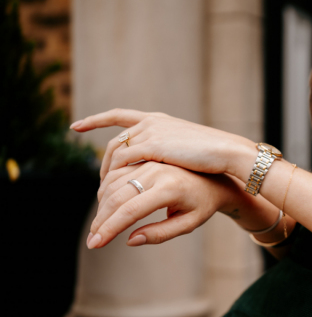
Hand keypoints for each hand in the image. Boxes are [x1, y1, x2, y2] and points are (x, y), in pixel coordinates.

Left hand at [71, 108, 254, 180]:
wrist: (229, 153)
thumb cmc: (214, 158)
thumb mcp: (185, 152)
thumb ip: (169, 155)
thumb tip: (159, 168)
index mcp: (159, 120)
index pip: (120, 116)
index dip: (97, 120)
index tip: (76, 126)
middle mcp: (150, 123)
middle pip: (114, 143)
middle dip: (102, 165)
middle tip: (101, 187)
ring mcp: (150, 132)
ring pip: (115, 154)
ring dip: (107, 177)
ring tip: (105, 200)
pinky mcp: (152, 145)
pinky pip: (123, 161)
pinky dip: (115, 176)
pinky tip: (113, 193)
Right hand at [87, 161, 238, 248]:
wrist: (216, 178)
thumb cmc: (203, 204)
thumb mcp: (189, 224)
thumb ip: (161, 234)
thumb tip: (130, 240)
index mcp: (169, 188)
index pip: (130, 210)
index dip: (109, 228)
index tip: (95, 244)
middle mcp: (156, 171)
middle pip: (117, 196)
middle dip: (101, 220)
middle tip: (92, 240)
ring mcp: (149, 162)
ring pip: (112, 183)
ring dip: (100, 206)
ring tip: (99, 227)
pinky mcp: (145, 158)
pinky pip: (117, 172)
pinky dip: (106, 189)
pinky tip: (106, 206)